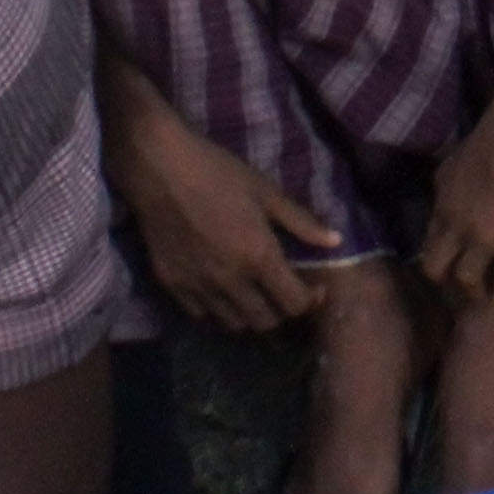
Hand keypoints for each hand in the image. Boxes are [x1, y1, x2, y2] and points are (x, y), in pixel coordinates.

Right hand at [113, 96, 342, 331]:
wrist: (158, 167)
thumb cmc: (217, 172)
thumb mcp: (265, 192)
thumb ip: (301, 222)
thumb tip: (336, 242)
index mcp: (259, 258)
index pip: (294, 304)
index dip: (310, 301)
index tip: (312, 288)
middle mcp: (231, 282)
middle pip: (266, 322)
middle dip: (281, 310)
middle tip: (282, 290)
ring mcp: (199, 288)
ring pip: (234, 325)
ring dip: (250, 314)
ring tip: (253, 293)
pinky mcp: (172, 286)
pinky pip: (203, 316)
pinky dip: (218, 310)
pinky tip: (222, 290)